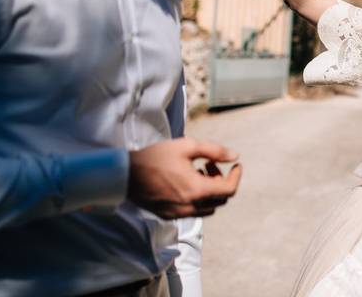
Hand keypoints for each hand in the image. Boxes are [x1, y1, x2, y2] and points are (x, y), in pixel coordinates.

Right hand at [127, 137, 241, 218]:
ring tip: (198, 172)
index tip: (236, 165)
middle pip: (220, 200)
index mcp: (197, 190)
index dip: (236, 176)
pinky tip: (186, 182)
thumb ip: (214, 151)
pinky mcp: (168, 215)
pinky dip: (198, 198)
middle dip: (222, 181)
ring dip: (210, 191)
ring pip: (208, 207)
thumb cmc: (156, 157)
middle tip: (210, 165)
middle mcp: (190, 206)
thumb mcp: (187, 146)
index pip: (229, 190)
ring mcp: (179, 213)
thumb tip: (234, 156)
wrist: (125, 174)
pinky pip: (193, 211)